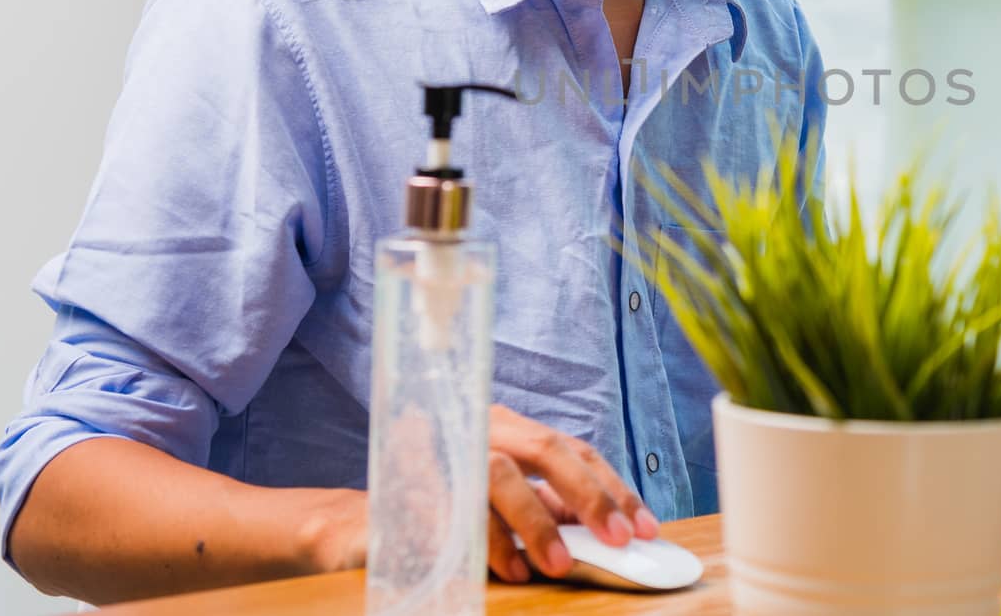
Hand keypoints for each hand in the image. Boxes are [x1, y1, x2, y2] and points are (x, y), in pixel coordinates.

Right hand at [301, 409, 657, 585]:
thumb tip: (607, 527)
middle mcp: (478, 430)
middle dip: (588, 496)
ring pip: (500, 476)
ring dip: (536, 523)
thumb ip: (547, 506)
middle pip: (545, 450)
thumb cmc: (443, 510)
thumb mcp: (503, 504)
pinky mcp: (411, 488)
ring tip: (560, 565)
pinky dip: (489, 544)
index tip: (644, 526)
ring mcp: (444, 454)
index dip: (612, 486)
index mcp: (507, 430)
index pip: (572, 449)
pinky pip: (458, 512)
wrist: (356, 527)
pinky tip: (512, 570)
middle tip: (619, 540)